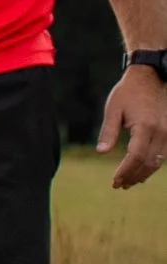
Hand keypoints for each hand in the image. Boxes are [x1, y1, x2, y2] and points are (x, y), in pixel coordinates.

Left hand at [97, 66, 166, 189]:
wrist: (150, 77)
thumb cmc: (128, 92)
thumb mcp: (113, 109)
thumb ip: (108, 131)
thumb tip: (102, 152)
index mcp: (146, 126)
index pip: (136, 156)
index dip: (126, 171)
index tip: (114, 181)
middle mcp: (161, 131)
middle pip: (149, 162)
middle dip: (134, 176)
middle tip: (119, 185)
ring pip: (158, 161)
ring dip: (144, 174)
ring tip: (129, 183)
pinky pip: (163, 154)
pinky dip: (152, 165)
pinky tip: (141, 171)